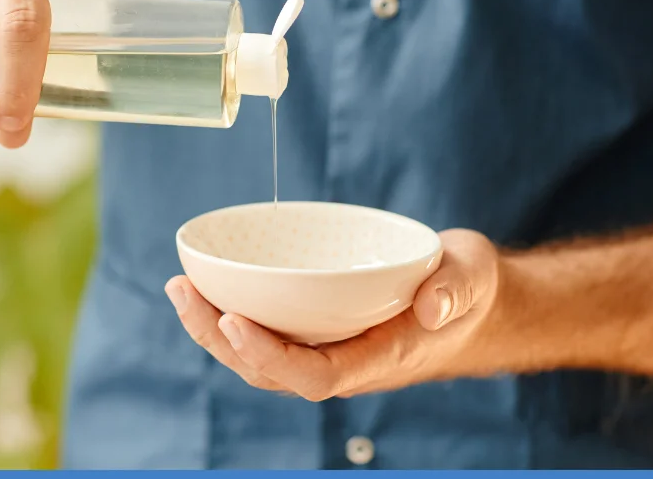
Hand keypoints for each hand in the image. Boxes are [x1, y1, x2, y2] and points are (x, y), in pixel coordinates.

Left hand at [166, 229, 506, 400]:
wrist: (467, 301)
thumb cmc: (466, 289)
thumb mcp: (473, 277)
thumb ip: (456, 288)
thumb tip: (429, 304)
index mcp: (381, 357)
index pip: (315, 374)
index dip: (269, 354)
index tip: (233, 321)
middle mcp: (347, 361)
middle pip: (271, 371)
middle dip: (220, 339)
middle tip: (184, 293)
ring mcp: (329, 349)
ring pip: (260, 358)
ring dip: (214, 330)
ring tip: (179, 289)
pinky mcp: (318, 331)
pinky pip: (267, 335)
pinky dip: (230, 317)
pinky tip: (206, 288)